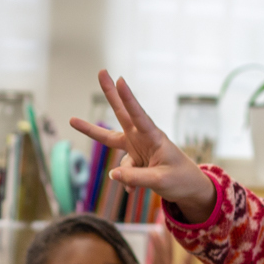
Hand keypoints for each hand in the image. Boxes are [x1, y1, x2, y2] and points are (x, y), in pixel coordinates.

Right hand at [71, 71, 216, 221]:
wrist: (189, 189)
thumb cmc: (180, 180)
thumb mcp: (160, 181)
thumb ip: (136, 177)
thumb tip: (112, 174)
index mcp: (154, 138)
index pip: (139, 116)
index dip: (128, 99)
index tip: (120, 80)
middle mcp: (142, 138)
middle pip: (122, 113)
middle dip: (111, 93)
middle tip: (102, 71)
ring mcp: (136, 147)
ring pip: (110, 140)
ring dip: (93, 131)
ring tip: (73, 122)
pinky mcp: (133, 159)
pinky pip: (122, 171)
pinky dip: (127, 182)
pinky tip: (135, 191)